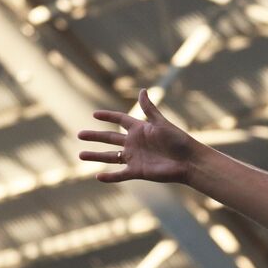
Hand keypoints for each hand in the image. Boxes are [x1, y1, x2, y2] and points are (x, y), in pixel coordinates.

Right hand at [78, 89, 196, 183]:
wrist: (188, 161)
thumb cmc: (178, 140)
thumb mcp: (161, 123)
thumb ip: (149, 109)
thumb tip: (142, 90)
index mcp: (140, 129)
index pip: (120, 120)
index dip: (108, 117)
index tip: (94, 114)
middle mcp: (134, 143)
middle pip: (110, 139)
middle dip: (95, 137)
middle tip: (79, 135)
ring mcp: (135, 158)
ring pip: (110, 156)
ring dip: (95, 156)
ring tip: (80, 155)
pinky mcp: (137, 171)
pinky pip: (119, 174)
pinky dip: (109, 176)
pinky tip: (97, 176)